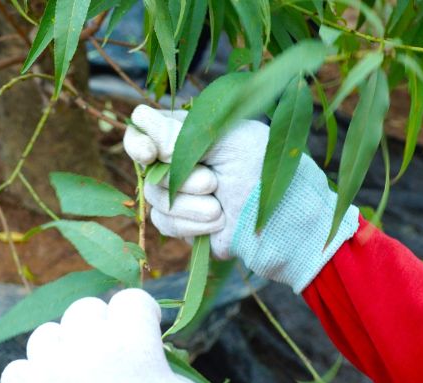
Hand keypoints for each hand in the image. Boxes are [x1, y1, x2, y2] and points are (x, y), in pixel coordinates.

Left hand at [1, 289, 236, 382]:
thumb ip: (177, 378)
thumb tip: (158, 376)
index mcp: (127, 345)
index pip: (130, 301)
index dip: (144, 314)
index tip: (149, 328)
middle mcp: (78, 356)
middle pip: (83, 311)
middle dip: (104, 325)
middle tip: (117, 350)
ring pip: (44, 338)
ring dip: (66, 347)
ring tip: (82, 371)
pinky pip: (18, 378)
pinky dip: (36, 382)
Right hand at [123, 105, 359, 292]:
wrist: (284, 218)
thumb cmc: (265, 169)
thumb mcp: (227, 140)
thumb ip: (181, 132)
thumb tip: (139, 118)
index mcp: (188, 133)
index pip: (142, 131)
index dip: (138, 142)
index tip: (150, 153)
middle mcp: (178, 162)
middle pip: (146, 169)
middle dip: (180, 179)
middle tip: (213, 181)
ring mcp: (179, 194)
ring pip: (155, 199)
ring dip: (189, 204)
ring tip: (220, 205)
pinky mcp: (183, 224)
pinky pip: (164, 222)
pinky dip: (190, 223)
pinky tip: (217, 220)